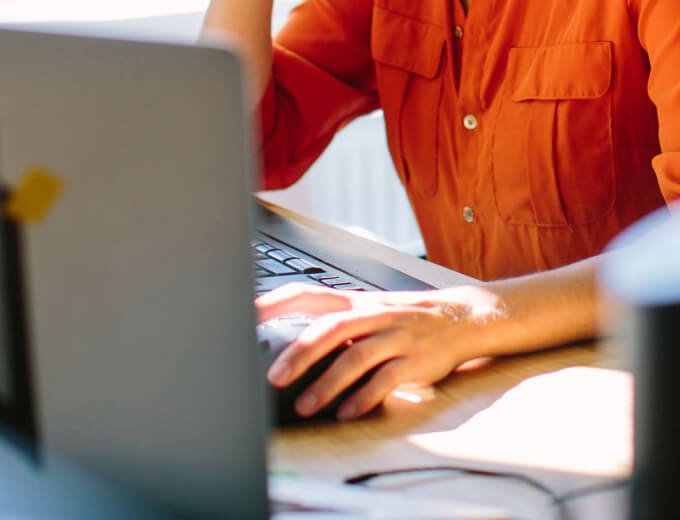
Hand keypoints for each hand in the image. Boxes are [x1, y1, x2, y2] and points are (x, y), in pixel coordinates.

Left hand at [256, 282, 501, 420]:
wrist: (462, 318)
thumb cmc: (400, 321)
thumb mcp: (366, 314)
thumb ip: (332, 327)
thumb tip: (284, 347)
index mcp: (353, 302)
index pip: (307, 294)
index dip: (276, 302)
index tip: (246, 317)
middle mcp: (372, 314)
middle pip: (330, 329)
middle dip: (299, 354)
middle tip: (273, 378)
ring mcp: (395, 336)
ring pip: (356, 357)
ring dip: (327, 384)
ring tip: (304, 406)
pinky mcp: (417, 361)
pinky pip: (387, 380)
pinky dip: (364, 398)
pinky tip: (346, 413)